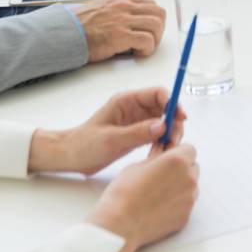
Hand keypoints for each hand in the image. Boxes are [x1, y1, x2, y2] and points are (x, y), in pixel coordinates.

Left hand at [28, 87, 184, 174]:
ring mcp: (136, 122)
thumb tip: (163, 125)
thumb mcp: (111, 139)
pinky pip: (156, 134)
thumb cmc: (85, 145)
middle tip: (174, 140)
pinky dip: (162, 142)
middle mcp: (134, 109)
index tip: (180, 118)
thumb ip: (137, 132)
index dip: (172, 103)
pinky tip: (160, 153)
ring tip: (167, 150)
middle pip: (164, 108)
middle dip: (174, 121)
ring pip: (163, 122)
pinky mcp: (136, 135)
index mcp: (127, 101)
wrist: (70, 157)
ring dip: (170, 133)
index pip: (158, 94)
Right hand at [69, 0, 166, 59]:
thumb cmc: (78, 26)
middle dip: (158, 29)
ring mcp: (123, 19)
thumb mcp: (100, 9)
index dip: (153, 19)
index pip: (150, 4)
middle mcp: (124, 5)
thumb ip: (116, 11)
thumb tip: (129, 21)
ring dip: (154, 39)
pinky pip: (147, 40)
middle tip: (150, 41)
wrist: (64, 33)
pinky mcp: (120, 35)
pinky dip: (147, 49)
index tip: (149, 30)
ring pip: (156, 25)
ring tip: (143, 48)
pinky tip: (137, 53)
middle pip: (158, 13)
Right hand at [87, 144, 198, 251]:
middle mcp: (189, 179)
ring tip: (159, 193)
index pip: (190, 149)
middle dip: (181, 169)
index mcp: (178, 161)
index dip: (178, 152)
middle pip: (193, 168)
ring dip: (180, 186)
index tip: (169, 157)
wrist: (121, 223)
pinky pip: (186, 204)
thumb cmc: (125, 191)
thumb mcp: (139, 164)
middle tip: (163, 175)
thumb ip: (157, 156)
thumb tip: (163, 149)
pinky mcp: (186, 217)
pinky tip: (159, 207)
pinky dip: (177, 203)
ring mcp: (189, 200)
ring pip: (191, 187)